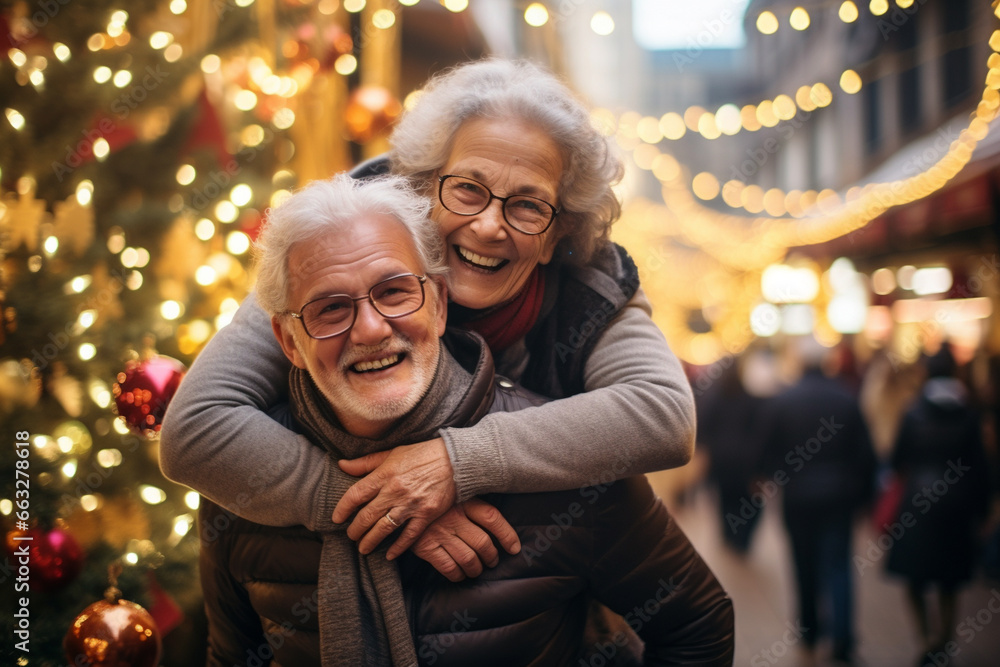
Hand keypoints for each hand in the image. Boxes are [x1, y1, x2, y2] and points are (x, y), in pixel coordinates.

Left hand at [333, 438, 456, 558]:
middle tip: (351, 536)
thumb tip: (342, 464)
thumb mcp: (391, 453)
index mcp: (385, 474)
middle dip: (355, 530)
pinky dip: (398, 547)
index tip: (336, 518)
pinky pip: (409, 536)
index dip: (343, 509)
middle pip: (367, 516)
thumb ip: (366, 462)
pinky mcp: (426, 515)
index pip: (356, 495)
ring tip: (363, 548)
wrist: (455, 461)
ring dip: (370, 541)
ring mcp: (411, 504)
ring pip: (384, 529)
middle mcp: (395, 491)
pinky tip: (389, 555)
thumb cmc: (421, 455)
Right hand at [411, 498, 521, 581]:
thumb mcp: (452, 492)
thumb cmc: (430, 497)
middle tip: (492, 561)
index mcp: (463, 500)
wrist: (398, 502)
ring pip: (468, 558)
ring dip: (476, 569)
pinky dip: (457, 574)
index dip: (507, 535)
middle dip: (491, 557)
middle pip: (483, 542)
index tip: (514, 548)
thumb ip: (471, 501)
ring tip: (477, 570)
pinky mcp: (425, 546)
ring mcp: (439, 533)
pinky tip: (459, 574)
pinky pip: (448, 567)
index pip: (492, 517)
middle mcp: (453, 517)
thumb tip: (494, 519)